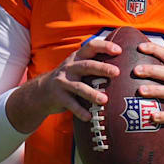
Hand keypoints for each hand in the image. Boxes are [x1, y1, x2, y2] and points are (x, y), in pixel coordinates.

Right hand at [6, 38, 121, 133]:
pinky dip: (80, 111)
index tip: (119, 50)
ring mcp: (62, 82)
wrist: (41, 92)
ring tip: (104, 100)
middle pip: (87, 65)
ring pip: (79, 87)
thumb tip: (122, 64)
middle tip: (117, 72)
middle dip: (102, 68)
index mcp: (77, 58)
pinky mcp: (58, 96)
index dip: (104, 46)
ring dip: (92, 93)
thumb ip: (93, 64)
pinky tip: (89, 117)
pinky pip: (70, 104)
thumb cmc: (68, 78)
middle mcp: (69, 67)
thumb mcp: (77, 67)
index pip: (91, 46)